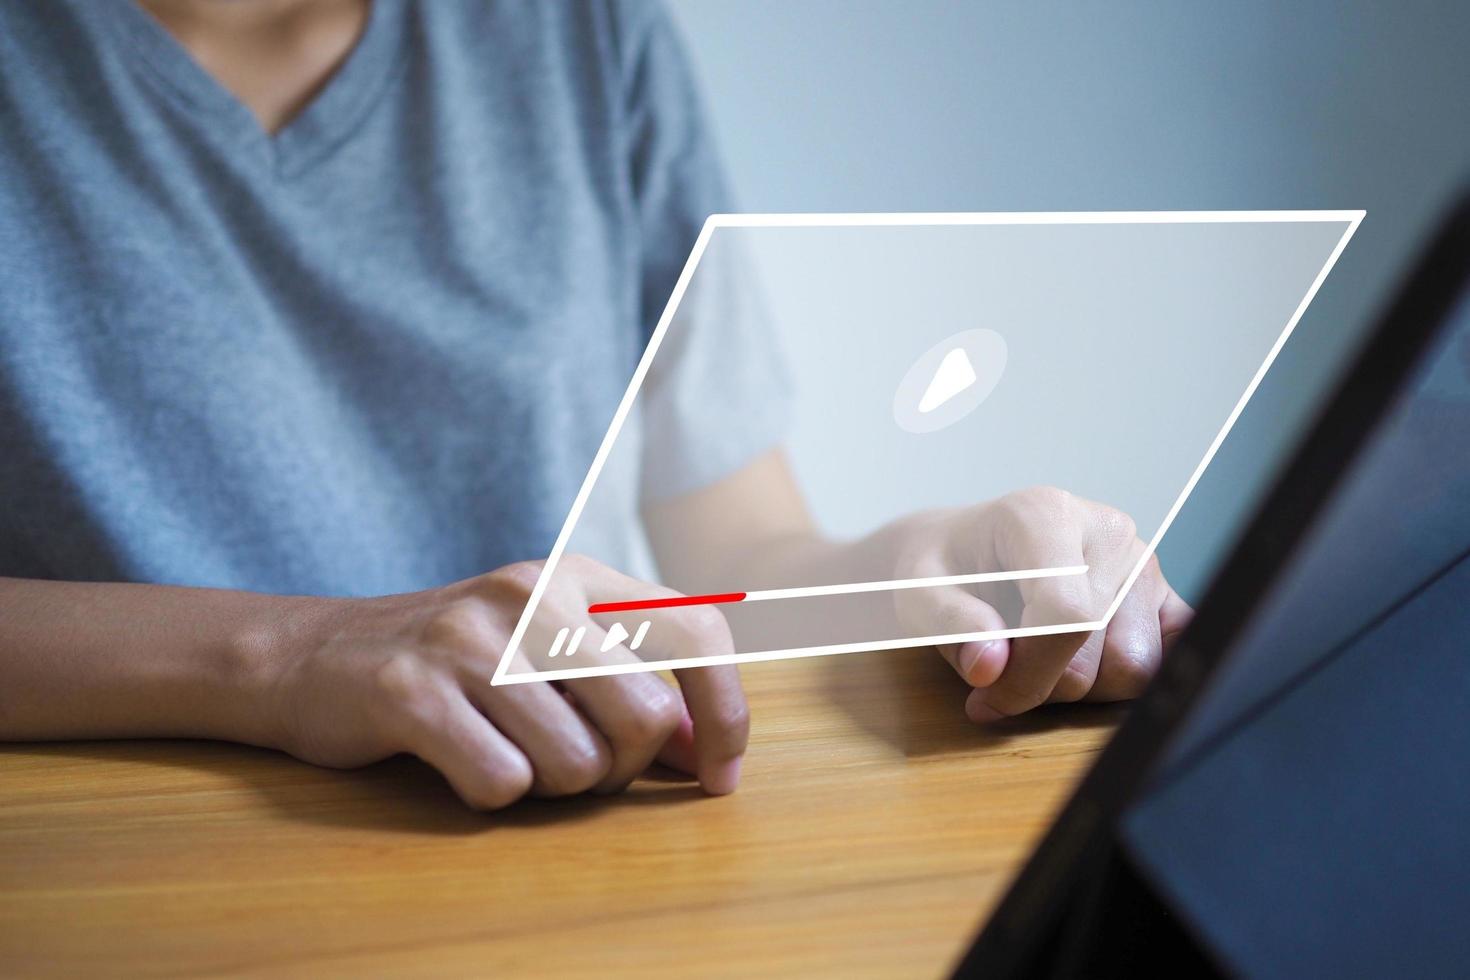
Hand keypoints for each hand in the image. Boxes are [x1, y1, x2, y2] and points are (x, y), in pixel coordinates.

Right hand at [258, 556, 748, 809]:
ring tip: (507, 754)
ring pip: (577, 763)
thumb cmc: (457, 666)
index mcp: (578, 577)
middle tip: (575, 766)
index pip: (699, 632)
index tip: (717, 777)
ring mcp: (469, 639)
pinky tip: (459, 760)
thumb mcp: (551, 655)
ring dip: (552, 786)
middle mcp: (531, 594)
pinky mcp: (411, 690)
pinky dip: (490, 793)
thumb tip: (709, 754)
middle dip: (621, 769)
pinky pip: (502, 783)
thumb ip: (631, 694)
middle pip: (646, 718)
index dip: (727, 713)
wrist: (313, 655)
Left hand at [892, 486, 1192, 721]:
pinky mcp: (1163, 592)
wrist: (962, 553)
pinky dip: (1124, 676)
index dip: (1028, 675)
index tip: (987, 692)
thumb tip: (991, 665)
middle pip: (1098, 656)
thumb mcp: (917, 596)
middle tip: (1003, 666)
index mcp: (1044, 515)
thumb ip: (951, 627)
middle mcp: (1105, 529)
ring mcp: (1142, 560)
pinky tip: (1082, 661)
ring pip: (1137, 669)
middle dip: (1044, 684)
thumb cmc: (943, 573)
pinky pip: (1172, 657)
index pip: (1066, 617)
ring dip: (1081, 685)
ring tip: (1038, 656)